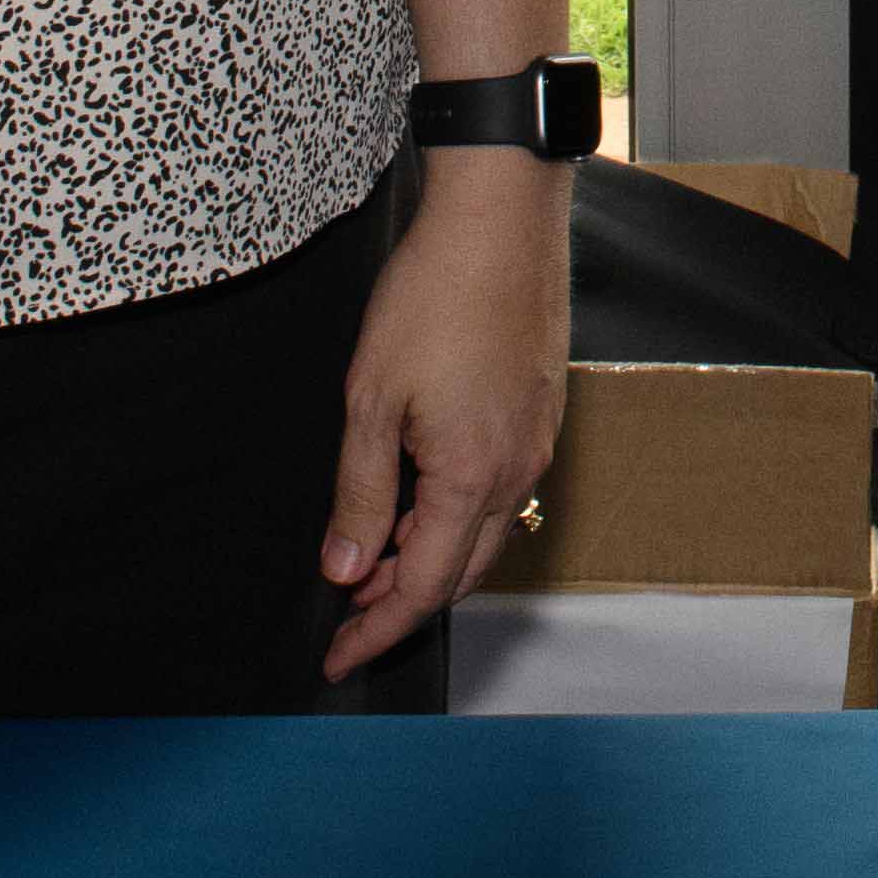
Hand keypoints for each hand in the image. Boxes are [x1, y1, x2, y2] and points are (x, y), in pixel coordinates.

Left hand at [319, 152, 573, 680]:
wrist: (501, 219)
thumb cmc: (435, 296)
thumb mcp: (371, 401)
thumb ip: (362, 495)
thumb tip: (347, 569)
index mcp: (472, 478)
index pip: (420, 588)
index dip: (373, 632)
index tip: (336, 659)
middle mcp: (517, 471)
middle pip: (459, 573)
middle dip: (400, 602)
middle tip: (344, 609)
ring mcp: (536, 443)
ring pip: (483, 535)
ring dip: (428, 557)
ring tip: (372, 552)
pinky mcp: (541, 414)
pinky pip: (500, 492)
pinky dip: (455, 516)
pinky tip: (419, 495)